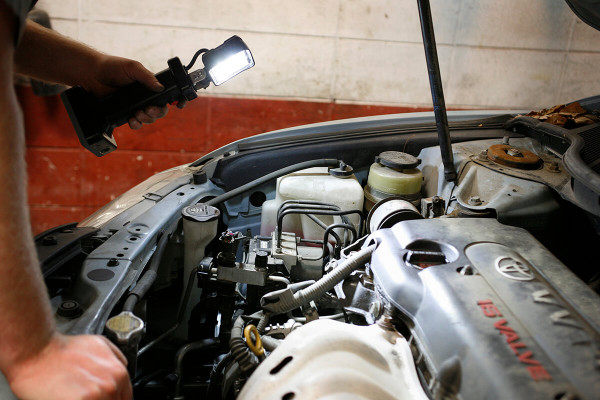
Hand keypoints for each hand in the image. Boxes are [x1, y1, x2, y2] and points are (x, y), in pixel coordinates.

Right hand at [6, 333, 131, 399]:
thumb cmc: (63, 349)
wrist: (37, 352)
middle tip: (86, 394)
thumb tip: (122, 371)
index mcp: (119, 373)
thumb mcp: (100, 344)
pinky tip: (71, 398)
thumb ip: (116, 359)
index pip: (126, 398)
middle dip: (101, 399)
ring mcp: (96, 397)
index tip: (103, 397)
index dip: (114, 398)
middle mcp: (110, 386)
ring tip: (77, 395)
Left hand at [82, 54, 169, 129]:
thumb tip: (160, 88)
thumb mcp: (133, 68)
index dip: (176, 101)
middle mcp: (145, 97)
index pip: (167, 95)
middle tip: (149, 109)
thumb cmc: (112, 66)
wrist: (92, 74)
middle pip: (160, 111)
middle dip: (157, 113)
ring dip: (147, 118)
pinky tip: (132, 119)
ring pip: (150, 118)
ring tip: (138, 113)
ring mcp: (135, 106)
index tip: (178, 104)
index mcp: (150, 85)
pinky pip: (136, 123)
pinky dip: (136, 124)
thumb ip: (147, 77)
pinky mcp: (125, 113)